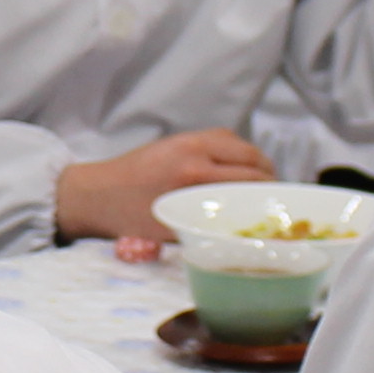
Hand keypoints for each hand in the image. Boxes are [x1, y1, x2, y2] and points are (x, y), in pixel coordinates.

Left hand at [54, 127, 273, 244]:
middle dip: (268, 177)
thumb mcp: (170, 230)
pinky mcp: (181, 137)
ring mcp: (188, 140)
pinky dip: (236, 151)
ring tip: (261, 183)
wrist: (92, 194)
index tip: (280, 208)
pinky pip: (222, 137)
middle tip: (275, 198)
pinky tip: (238, 169)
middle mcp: (194, 151)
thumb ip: (206, 228)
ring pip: (239, 143)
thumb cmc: (127, 219)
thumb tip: (242, 235)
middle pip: (251, 158)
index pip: (250, 179)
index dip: (271, 194)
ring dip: (255, 161)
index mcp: (192, 176)